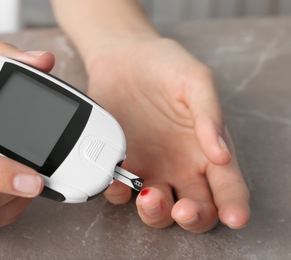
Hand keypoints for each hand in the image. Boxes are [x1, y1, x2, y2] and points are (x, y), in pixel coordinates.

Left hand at [88, 37, 249, 232]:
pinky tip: (118, 180)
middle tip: (184, 209)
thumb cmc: (163, 65)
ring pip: (158, 209)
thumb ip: (209, 115)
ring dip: (156, 212)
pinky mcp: (122, 164)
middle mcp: (180, 165)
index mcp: (206, 149)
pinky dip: (118, 193)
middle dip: (193, 218)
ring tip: (149, 195)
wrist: (122, 58)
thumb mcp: (195, 81)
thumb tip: (222, 154)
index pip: (228, 186)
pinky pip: (120, 191)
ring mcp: (150, 168)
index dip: (234, 206)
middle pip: (197, 209)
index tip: (233, 217)